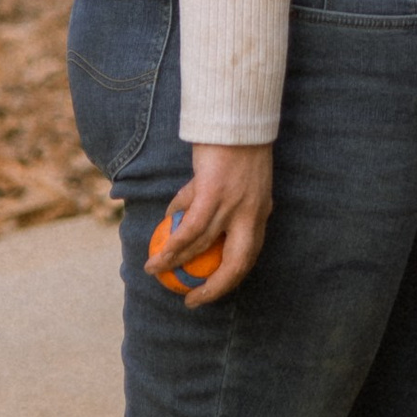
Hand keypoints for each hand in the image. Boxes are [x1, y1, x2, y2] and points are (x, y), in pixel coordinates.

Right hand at [147, 143, 272, 307]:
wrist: (236, 116)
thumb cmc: (238, 145)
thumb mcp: (244, 180)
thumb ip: (234, 201)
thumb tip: (209, 221)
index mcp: (261, 212)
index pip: (250, 255)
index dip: (232, 277)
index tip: (212, 288)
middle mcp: (251, 213)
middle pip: (236, 265)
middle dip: (214, 289)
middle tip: (192, 300)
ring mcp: (233, 205)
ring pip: (202, 247)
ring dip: (176, 264)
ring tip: (155, 271)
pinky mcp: (213, 194)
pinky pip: (188, 229)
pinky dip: (171, 246)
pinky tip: (156, 255)